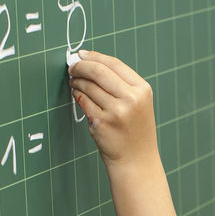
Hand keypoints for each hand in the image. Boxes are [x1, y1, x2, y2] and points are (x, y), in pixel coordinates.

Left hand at [68, 50, 158, 167]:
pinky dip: (77, 95)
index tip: (82, 55)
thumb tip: (91, 62)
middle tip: (72, 67)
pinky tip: (77, 94)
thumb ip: (120, 83)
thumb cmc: (135, 130)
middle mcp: (131, 99)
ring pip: (88, 86)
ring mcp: (116, 112)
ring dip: (76, 81)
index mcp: (142, 89)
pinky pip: (83, 101)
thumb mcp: (139, 103)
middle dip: (81, 66)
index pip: (114, 64)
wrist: (137, 160)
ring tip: (74, 82)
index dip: (94, 57)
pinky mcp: (102, 123)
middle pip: (99, 71)